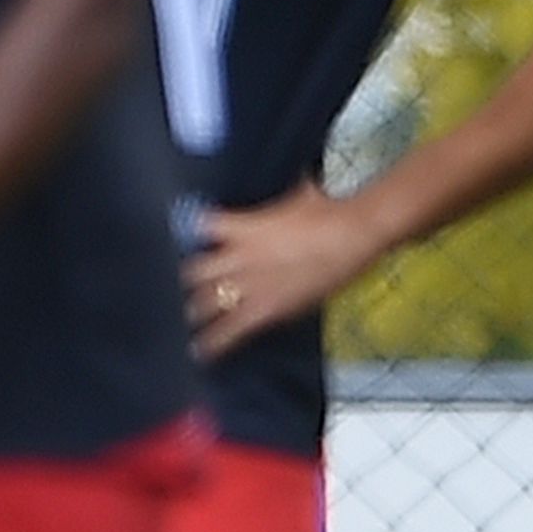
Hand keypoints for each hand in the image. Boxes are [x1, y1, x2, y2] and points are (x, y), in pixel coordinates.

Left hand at [186, 184, 385, 357]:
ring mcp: (250, 285)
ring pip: (206, 301)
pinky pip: (232, 329)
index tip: (186, 236)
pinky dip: (214, 341)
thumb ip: (279, 196)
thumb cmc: (329, 210)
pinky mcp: (266, 309)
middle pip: (194, 270)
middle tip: (179, 285)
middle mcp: (238, 256)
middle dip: (185, 278)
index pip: (200, 227)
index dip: (191, 232)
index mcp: (242, 226)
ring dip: (193, 309)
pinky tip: (201, 351)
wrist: (353, 234)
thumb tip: (290, 180)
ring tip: (182, 318)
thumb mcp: (295, 194)